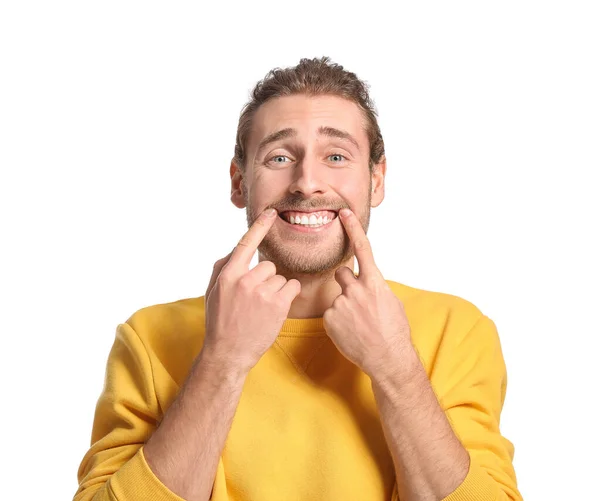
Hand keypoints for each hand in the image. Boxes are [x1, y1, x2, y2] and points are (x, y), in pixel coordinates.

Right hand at [202, 209, 301, 374]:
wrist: (228, 353)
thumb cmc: (220, 322)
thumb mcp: (212, 292)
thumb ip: (223, 268)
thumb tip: (235, 250)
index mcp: (227, 274)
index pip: (245, 243)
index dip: (260, 227)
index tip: (272, 212)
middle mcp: (244, 280)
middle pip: (268, 265)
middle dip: (266, 280)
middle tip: (255, 300)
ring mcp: (261, 292)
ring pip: (280, 277)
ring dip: (276, 290)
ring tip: (262, 309)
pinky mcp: (278, 304)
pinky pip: (292, 287)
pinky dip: (288, 295)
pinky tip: (276, 309)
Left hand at [323, 209, 410, 377]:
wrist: (387, 358)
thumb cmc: (394, 330)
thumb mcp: (391, 302)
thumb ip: (375, 287)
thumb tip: (367, 280)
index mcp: (374, 283)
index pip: (362, 249)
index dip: (352, 229)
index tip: (344, 213)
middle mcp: (356, 290)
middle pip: (342, 274)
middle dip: (348, 285)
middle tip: (359, 305)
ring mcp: (341, 304)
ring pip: (337, 297)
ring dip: (344, 307)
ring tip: (358, 325)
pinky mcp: (329, 319)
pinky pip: (330, 314)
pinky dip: (338, 322)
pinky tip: (350, 332)